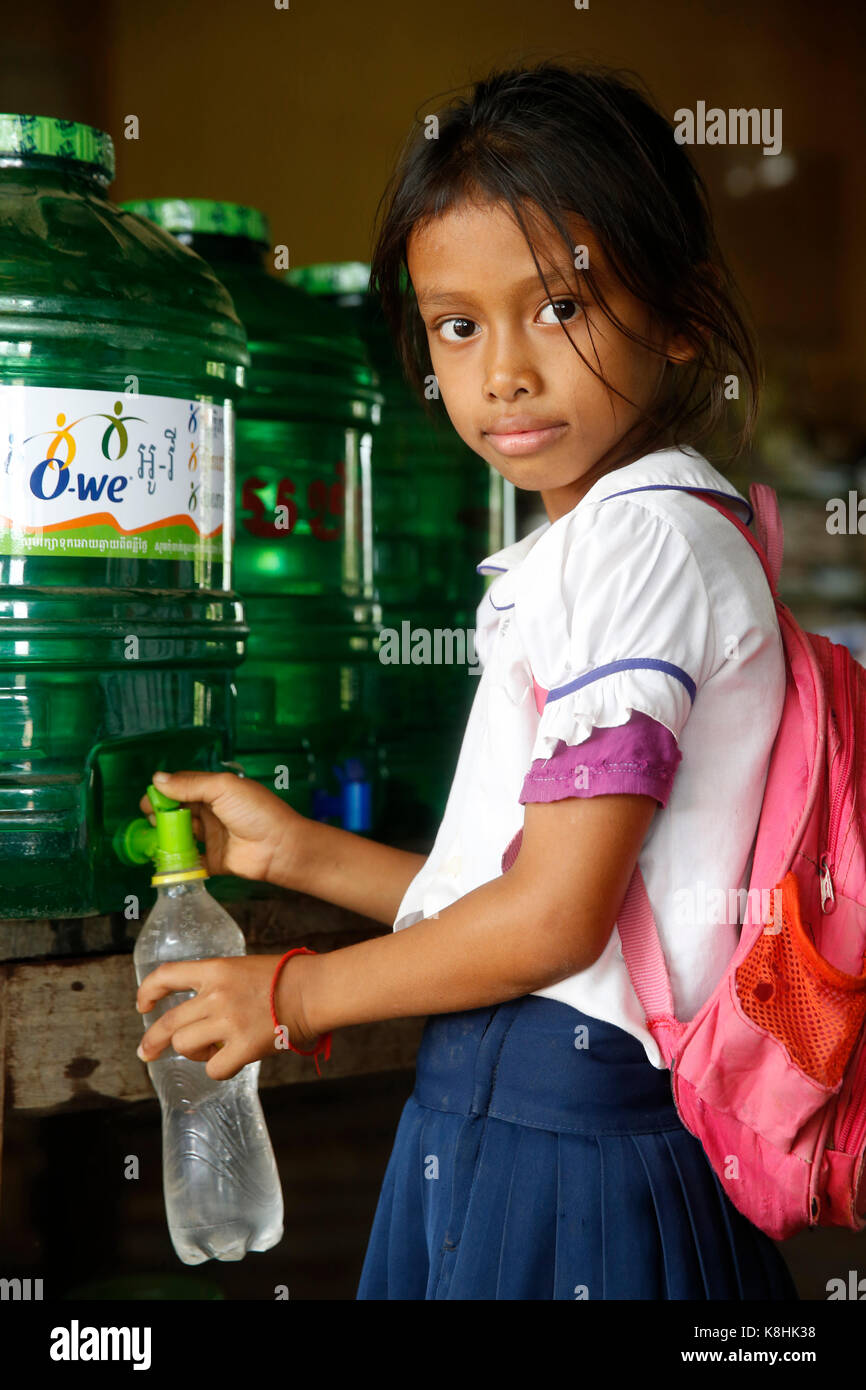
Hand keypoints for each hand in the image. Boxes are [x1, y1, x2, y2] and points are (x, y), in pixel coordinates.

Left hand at [135, 953, 318, 1079]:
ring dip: (193, 1052)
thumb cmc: (284, 978)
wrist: (312, 990)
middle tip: (145, 1052)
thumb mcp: (241, 968)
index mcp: (215, 970)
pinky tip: (229, 1060)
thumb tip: (196, 1008)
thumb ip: (216, 983)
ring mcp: (229, 1021)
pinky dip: (217, 1068)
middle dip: (151, 1041)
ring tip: (212, 1048)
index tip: (143, 1005)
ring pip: (185, 1045)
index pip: (166, 976)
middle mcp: (216, 995)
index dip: (147, 992)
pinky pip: (213, 1068)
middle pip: (168, 1022)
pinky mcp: (243, 1046)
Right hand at [140, 769, 306, 884]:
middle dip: (162, 814)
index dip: (165, 792)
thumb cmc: (256, 812)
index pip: (183, 786)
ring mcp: (213, 836)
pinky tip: (165, 859)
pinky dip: (178, 860)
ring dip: (167, 836)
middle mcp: (213, 812)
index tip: (147, 800)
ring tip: (155, 838)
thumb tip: (157, 780)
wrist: (280, 848)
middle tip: (150, 820)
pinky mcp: (213, 860)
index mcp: (216, 790)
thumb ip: (190, 784)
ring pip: (182, 835)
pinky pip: (190, 861)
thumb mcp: (223, 788)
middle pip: (179, 811)